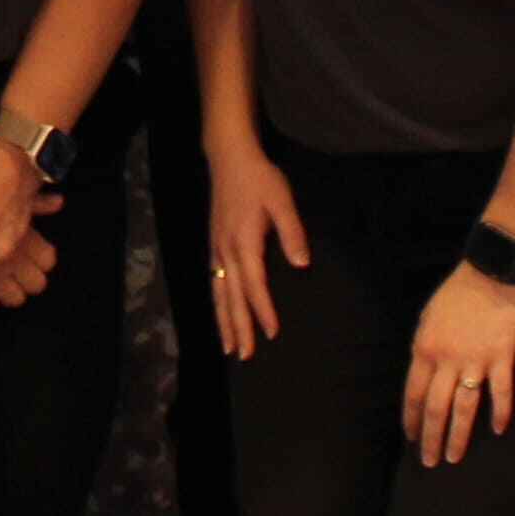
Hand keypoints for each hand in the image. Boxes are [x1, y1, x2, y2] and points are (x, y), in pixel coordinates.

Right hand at [203, 151, 308, 359]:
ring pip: (219, 293)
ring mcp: (217, 249)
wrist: (229, 159)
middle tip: (244, 356)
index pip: (254, 284)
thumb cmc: (260, 179)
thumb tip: (301, 264)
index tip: (272, 333)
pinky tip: (221, 315)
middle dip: (239, 328)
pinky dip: (217, 304)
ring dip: (224, 322)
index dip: (263, 310)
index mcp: (244, 242)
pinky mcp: (215, 245)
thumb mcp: (282, 199)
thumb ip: (292, 232)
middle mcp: (227, 251)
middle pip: (232, 297)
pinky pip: (213, 282)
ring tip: (228, 348)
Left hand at [406, 266, 514, 465]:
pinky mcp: (501, 356)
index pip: (412, 394)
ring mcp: (475, 360)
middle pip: (435, 408)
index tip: (410, 439)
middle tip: (430, 462)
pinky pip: (501, 391)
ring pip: (464, 407)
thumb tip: (421, 377)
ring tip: (455, 458)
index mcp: (425, 349)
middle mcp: (447, 360)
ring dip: (458, 435)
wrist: (490, 271)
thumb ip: (423, 349)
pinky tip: (499, 430)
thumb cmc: (456, 293)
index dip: (411, 420)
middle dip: (430, 438)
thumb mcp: (427, 319)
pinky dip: (500, 412)